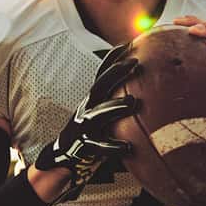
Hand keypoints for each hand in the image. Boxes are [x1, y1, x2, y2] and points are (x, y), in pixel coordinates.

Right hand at [32, 43, 139, 204]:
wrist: (60, 162)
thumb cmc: (88, 139)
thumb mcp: (100, 118)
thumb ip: (115, 107)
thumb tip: (145, 98)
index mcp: (91, 102)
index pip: (102, 74)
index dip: (113, 58)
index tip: (129, 43)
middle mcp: (86, 110)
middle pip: (100, 86)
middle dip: (116, 72)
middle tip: (135, 62)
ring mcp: (84, 128)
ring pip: (99, 113)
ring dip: (115, 106)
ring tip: (133, 102)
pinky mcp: (84, 147)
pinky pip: (100, 147)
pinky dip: (114, 146)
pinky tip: (128, 148)